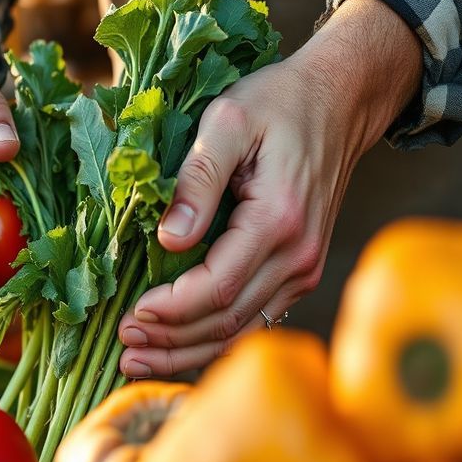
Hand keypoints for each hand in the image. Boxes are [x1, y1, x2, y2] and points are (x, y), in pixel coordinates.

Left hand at [117, 0, 422, 377]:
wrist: (338, 101)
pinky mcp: (300, 270)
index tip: (129, 315)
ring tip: (139, 361)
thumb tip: (169, 239)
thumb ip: (197, 179)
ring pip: (242, 330)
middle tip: (123, 349)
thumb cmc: (277, 103)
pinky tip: (179, 348)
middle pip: (227, 321)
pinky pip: (255, 319)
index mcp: (279, 220)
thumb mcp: (226, 121)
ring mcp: (304, 268)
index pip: (216, 288)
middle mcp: (299, 255)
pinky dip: (215, 339)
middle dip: (170, 342)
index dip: (170, 311)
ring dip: (189, 352)